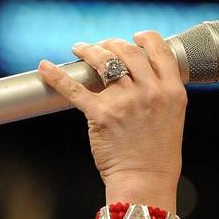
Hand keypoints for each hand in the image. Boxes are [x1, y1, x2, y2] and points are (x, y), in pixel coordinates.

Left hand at [37, 32, 186, 191]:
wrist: (145, 181)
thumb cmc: (159, 155)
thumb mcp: (173, 117)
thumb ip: (160, 94)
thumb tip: (138, 76)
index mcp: (171, 91)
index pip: (159, 50)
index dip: (145, 38)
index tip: (136, 37)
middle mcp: (150, 91)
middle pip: (127, 51)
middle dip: (111, 44)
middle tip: (101, 47)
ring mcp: (125, 101)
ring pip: (102, 61)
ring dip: (89, 50)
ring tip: (79, 49)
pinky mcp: (101, 114)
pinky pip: (73, 88)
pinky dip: (56, 76)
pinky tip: (45, 67)